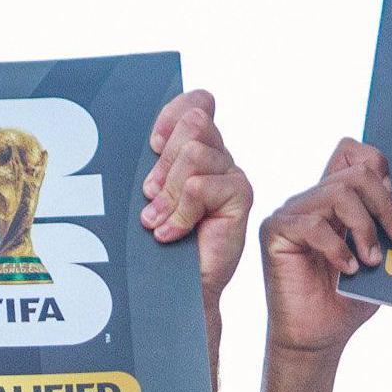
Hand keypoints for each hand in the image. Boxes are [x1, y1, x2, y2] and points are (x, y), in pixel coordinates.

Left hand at [140, 90, 249, 309]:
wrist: (177, 289)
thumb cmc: (161, 243)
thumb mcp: (151, 192)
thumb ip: (155, 160)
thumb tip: (151, 137)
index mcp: (198, 147)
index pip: (196, 102)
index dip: (172, 115)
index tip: (152, 144)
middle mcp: (219, 157)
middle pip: (194, 123)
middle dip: (163, 162)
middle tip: (151, 197)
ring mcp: (232, 175)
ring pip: (194, 154)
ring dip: (169, 193)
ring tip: (159, 221)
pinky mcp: (240, 196)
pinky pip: (200, 187)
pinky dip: (180, 213)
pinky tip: (172, 233)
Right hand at [258, 139, 391, 356]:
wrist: (319, 337)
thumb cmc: (348, 299)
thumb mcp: (381, 256)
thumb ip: (387, 223)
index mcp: (337, 199)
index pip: (355, 153)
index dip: (382, 170)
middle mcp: (313, 199)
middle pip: (356, 171)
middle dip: (387, 206)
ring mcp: (292, 213)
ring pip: (338, 193)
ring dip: (365, 229)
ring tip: (372, 261)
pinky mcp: (275, 232)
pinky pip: (313, 224)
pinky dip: (337, 247)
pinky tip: (348, 270)